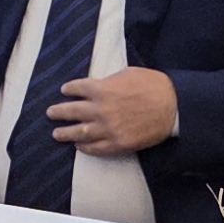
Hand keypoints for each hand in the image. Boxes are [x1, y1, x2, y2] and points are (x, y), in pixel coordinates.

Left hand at [47, 66, 177, 156]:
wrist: (173, 107)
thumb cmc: (153, 85)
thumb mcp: (128, 74)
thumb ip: (109, 81)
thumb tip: (100, 86)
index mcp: (102, 89)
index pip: (78, 88)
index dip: (69, 89)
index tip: (64, 90)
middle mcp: (100, 110)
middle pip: (72, 111)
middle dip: (59, 112)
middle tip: (50, 113)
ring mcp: (108, 129)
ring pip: (79, 133)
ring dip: (65, 133)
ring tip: (56, 133)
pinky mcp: (118, 144)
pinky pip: (96, 148)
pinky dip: (85, 148)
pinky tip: (79, 146)